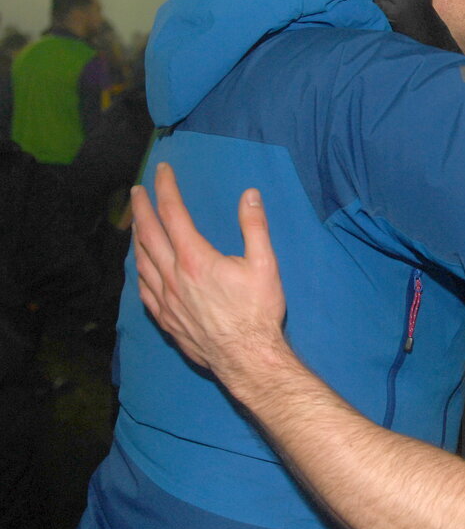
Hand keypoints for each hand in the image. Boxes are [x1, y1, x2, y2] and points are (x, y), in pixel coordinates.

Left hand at [132, 162, 288, 388]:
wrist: (247, 358)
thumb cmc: (258, 311)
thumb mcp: (265, 264)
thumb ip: (255, 227)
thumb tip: (250, 195)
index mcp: (195, 258)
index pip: (173, 213)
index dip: (165, 188)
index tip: (162, 170)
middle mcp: (173, 276)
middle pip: (148, 234)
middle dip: (141, 208)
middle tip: (137, 191)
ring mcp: (165, 300)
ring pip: (140, 261)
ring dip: (136, 237)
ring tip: (136, 223)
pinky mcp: (165, 319)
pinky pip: (143, 288)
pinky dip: (138, 270)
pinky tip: (140, 267)